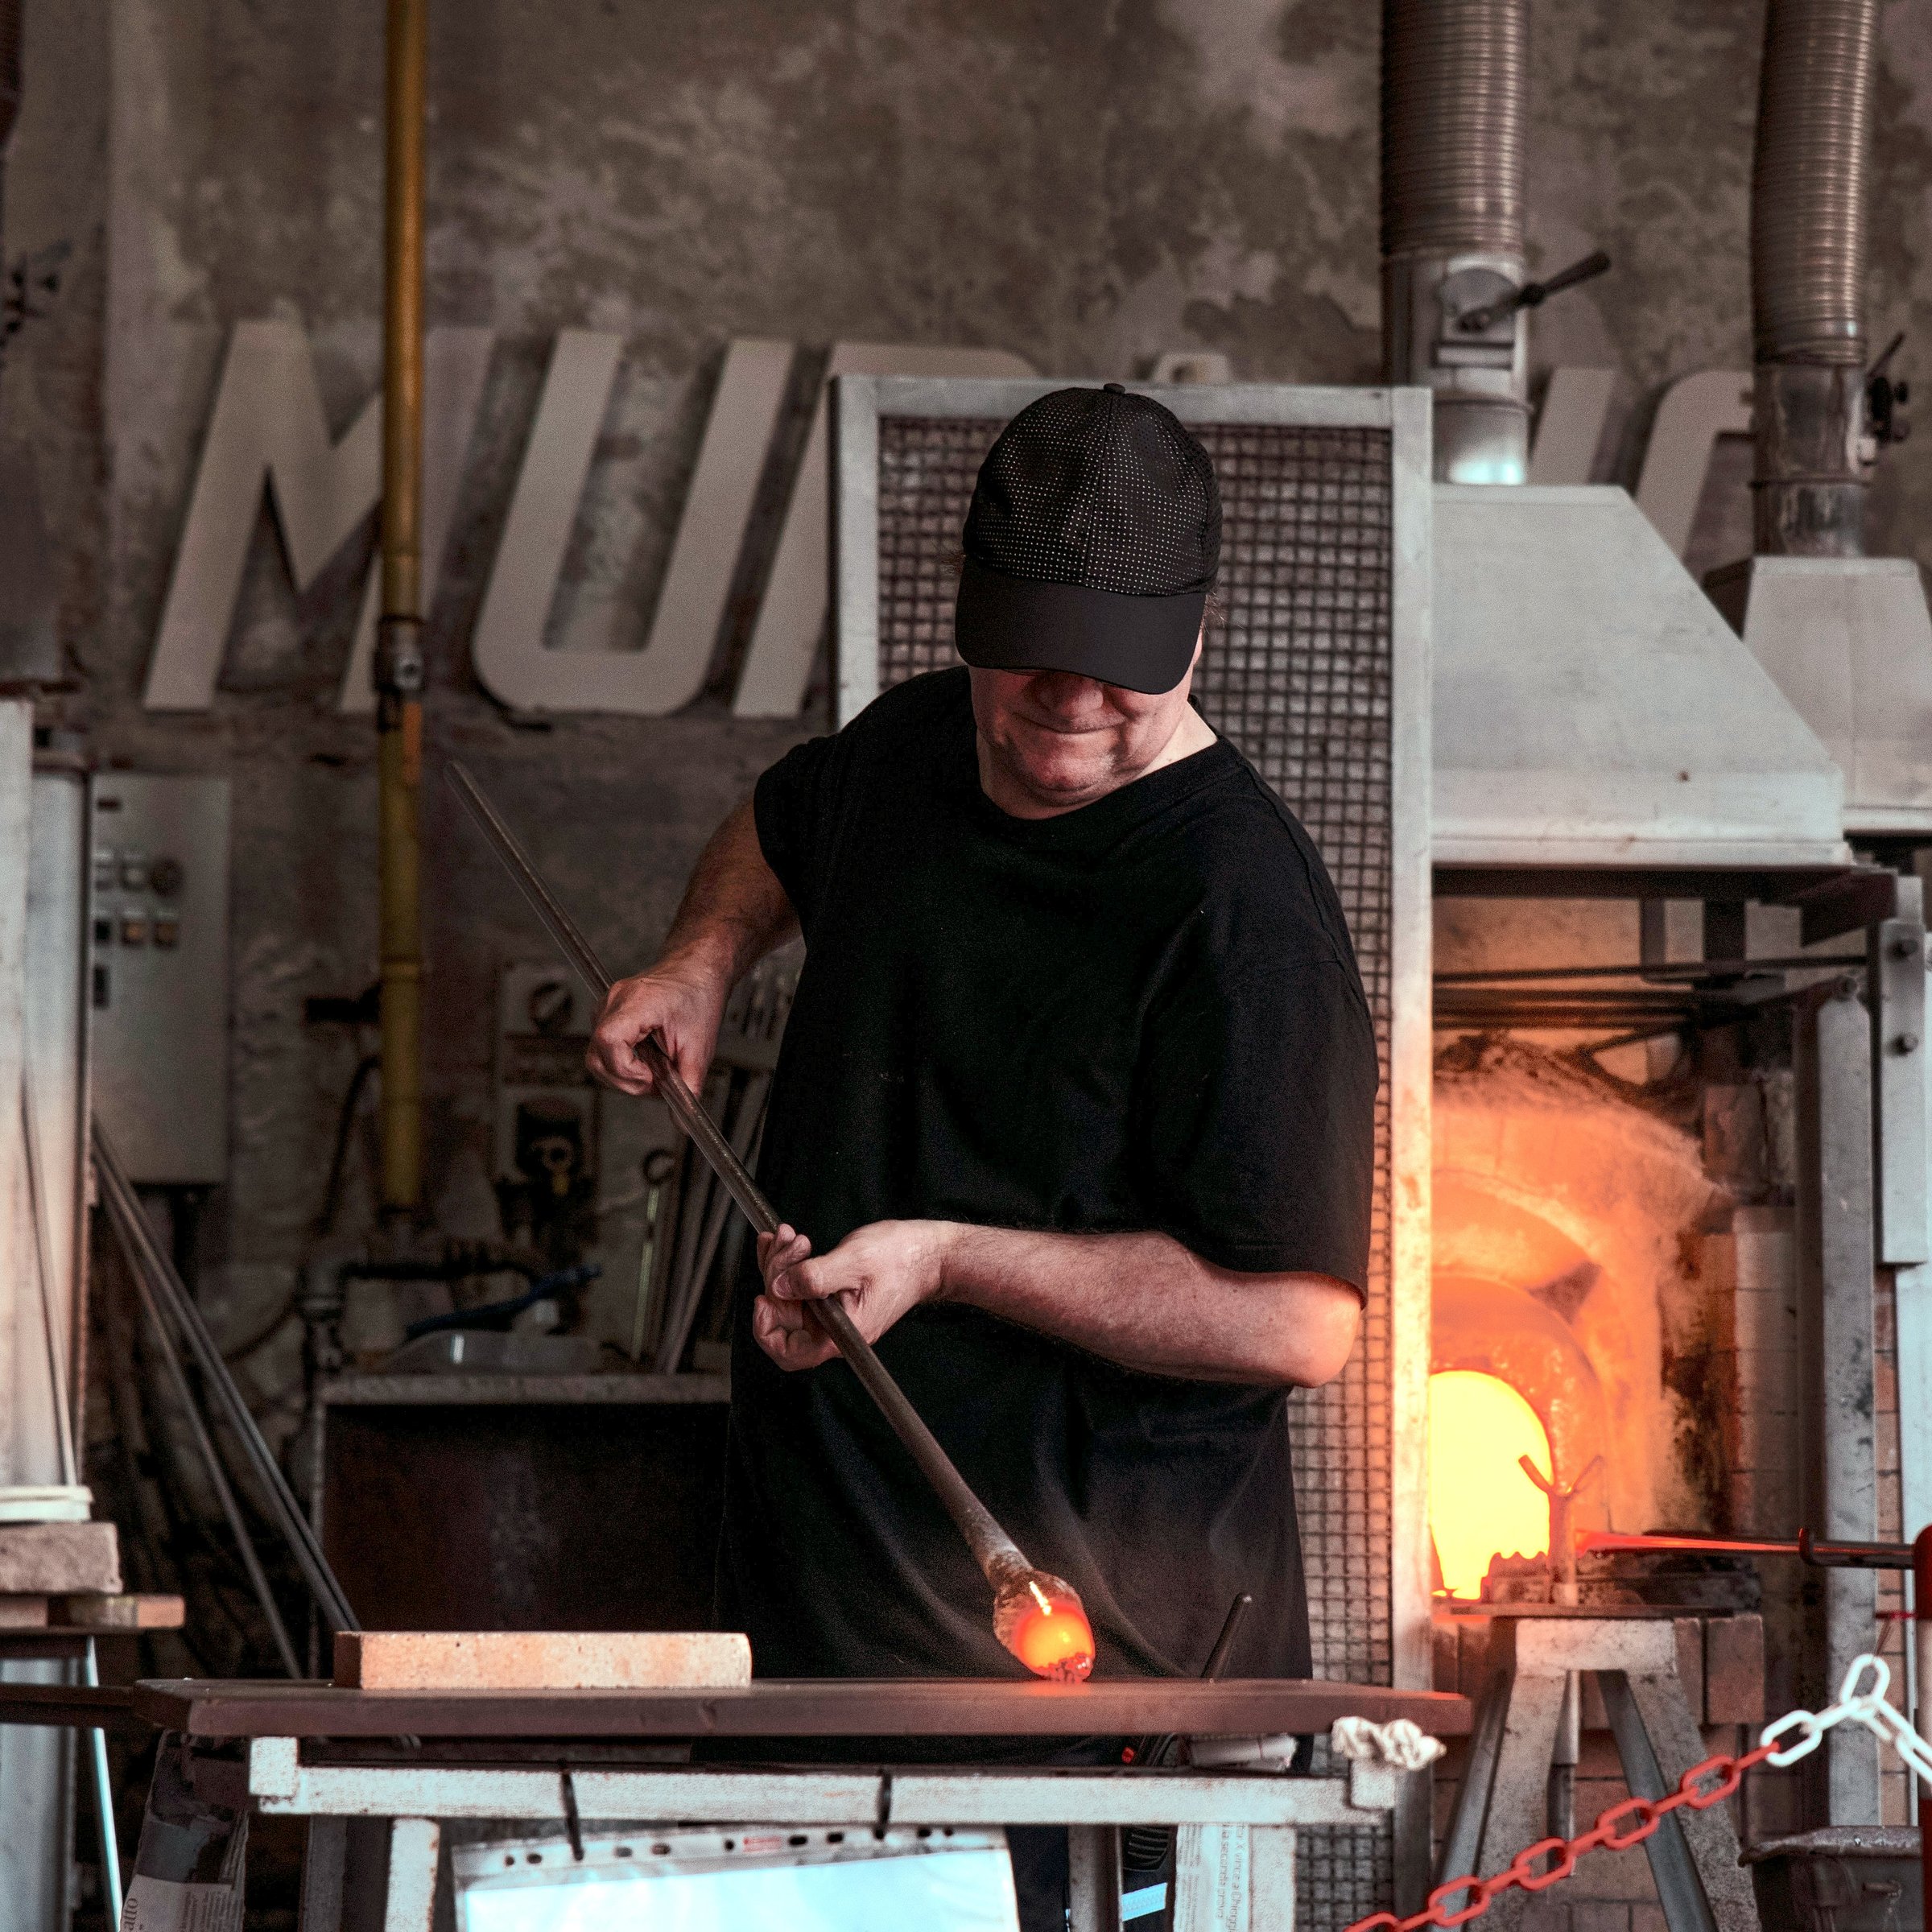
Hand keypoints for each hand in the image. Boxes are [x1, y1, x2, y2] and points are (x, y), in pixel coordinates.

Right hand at [585, 958, 726, 1097]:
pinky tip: (646, 1059)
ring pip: (597, 1056)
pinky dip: (623, 1061)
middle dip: (625, 1080)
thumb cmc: (699, 997)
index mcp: (637, 1003)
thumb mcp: (700, 1047)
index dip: (627, 1071)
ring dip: (623, 1073)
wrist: (696, 970)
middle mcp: (614, 1001)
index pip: (608, 1042)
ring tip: (653, 1071)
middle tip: (656, 1082)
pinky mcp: (608, 1013)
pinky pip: (604, 1047)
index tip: (652, 1077)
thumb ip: (690, 1085)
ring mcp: (607, 1006)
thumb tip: (682, 1117)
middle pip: (596, 1057)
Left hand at [752, 1219, 956, 1371]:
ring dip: (782, 1263)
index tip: (763, 1298)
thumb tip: (778, 1287)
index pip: (790, 1352)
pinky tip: (788, 1241)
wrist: (929, 1253)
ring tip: (791, 1236)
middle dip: (777, 1276)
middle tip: (788, 1242)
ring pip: (789, 1297)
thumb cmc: (902, 1259)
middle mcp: (834, 1329)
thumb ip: (814, 1277)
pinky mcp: (832, 1295)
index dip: (767, 1330)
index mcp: (842, 1333)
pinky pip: (800, 1285)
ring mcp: (833, 1313)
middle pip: (784, 1316)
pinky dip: (789, 1262)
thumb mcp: (855, 1261)